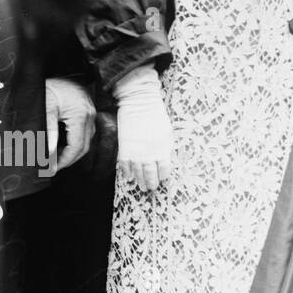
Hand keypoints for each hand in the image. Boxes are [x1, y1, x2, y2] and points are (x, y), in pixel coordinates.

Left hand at [45, 78, 96, 172]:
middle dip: (69, 160)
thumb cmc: (51, 87)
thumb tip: (49, 153)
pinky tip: (63, 146)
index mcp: (81, 116)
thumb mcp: (46, 108)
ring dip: (73, 152)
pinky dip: (76, 142)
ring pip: (87, 141)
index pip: (76, 147)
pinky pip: (86, 132)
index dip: (64, 161)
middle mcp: (90, 115)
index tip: (51, 169)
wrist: (60, 70)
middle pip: (84, 146)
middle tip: (52, 168)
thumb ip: (50, 131)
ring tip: (56, 159)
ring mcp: (91, 113)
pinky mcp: (88, 111)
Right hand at [114, 66, 172, 191]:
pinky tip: (129, 177)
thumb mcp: (167, 131)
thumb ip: (166, 146)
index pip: (164, 168)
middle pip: (150, 173)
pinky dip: (126, 172)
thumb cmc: (157, 116)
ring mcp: (136, 150)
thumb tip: (165, 158)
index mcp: (162, 147)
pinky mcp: (124, 147)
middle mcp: (149, 152)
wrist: (140, 103)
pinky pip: (124, 164)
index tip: (163, 180)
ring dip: (140, 180)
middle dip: (151, 182)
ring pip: (137, 171)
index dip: (164, 175)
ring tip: (142, 187)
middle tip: (151, 189)